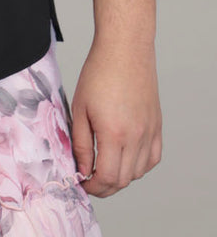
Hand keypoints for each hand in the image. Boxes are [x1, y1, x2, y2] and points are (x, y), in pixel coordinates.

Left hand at [69, 36, 161, 196]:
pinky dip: (139, 166)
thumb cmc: (99, 73)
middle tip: (89, 178)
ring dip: (120, 177)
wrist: (125, 50)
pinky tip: (126, 158)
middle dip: (104, 186)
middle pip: (122, 180)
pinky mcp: (157, 125)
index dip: (92, 186)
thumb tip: (81, 167)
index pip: (106, 178)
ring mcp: (150, 132)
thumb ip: (81, 142)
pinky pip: (152, 158)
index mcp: (114, 134)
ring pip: (138, 172)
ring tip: (104, 166)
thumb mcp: (80, 107)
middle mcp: (136, 137)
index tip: (81, 181)